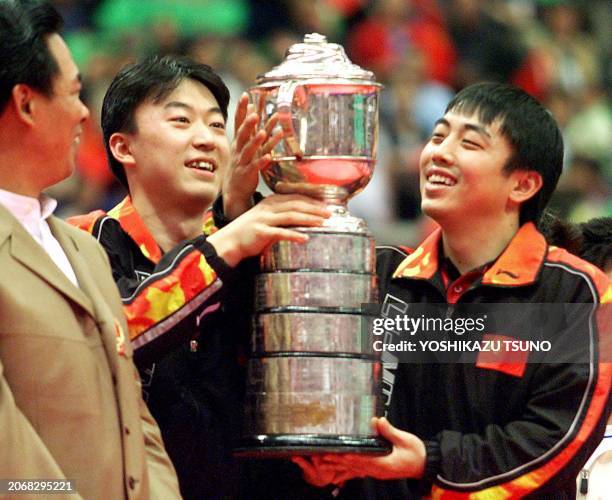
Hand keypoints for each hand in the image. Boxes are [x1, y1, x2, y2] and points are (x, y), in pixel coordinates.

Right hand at [207, 193, 329, 266]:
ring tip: (322, 223)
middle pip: (295, 205)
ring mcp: (264, 219)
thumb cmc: (249, 231)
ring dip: (308, 219)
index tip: (325, 205)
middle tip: (329, 213)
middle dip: (314, 209)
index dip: (311, 201)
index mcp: (270, 202)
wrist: (230, 241)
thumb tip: (302, 218)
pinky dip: (294, 235)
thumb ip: (281, 216)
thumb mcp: (266, 218)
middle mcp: (268, 208)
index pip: (294, 197)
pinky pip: (281, 233)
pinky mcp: (261, 232)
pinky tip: (305, 238)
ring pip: (291, 216)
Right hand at [222, 92, 282, 220]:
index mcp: (239, 141)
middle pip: (243, 134)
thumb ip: (251, 128)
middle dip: (248, 124)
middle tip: (254, 114)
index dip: (241, 109)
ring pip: (249, 150)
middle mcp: (239, 149)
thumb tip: (254, 109)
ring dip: (256, 141)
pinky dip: (262, 161)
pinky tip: (269, 157)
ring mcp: (243, 161)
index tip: (245, 95)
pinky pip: (255, 167)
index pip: (238, 122)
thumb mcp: (245, 144)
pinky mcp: (248, 173)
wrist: (234, 189)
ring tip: (263, 133)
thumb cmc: (242, 163)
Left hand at [292, 417, 426, 486]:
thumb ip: (390, 431)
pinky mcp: (377, 469)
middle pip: (352, 466)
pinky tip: (338, 466)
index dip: (346, 456)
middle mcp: (377, 470)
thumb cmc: (417, 453)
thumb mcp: (406, 440)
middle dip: (336, 461)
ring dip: (338, 465)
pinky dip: (347, 468)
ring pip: (353, 469)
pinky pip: (359, 470)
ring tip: (322, 460)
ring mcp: (376, 472)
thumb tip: (376, 420)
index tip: (333, 453)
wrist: (425, 464)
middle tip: (319, 456)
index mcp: (383, 464)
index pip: (361, 460)